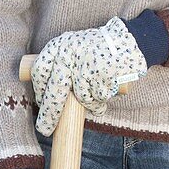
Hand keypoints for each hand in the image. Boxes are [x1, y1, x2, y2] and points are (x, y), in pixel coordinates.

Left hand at [31, 16, 146, 135]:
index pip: (39, 71)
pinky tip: (105, 89)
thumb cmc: (96, 50)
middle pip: (55, 92)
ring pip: (80, 98)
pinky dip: (100, 101)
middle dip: (50, 115)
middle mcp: (69, 53)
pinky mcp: (102, 75)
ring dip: (88, 103)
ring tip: (95, 92)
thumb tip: (43, 101)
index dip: (39, 90)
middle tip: (45, 130)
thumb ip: (58, 67)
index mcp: (60, 45)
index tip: (41, 101)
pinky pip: (97, 99)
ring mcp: (86, 65)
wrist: (130, 39)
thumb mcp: (73, 48)